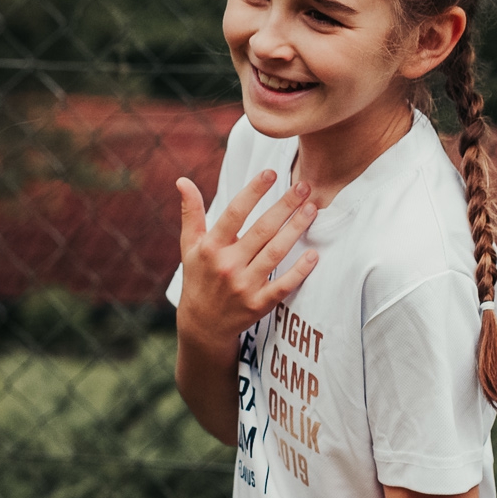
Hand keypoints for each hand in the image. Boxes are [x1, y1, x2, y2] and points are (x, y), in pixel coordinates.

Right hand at [176, 169, 316, 351]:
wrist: (202, 325)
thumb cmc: (198, 278)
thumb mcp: (190, 247)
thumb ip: (191, 213)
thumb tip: (182, 181)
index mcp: (211, 248)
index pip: (234, 214)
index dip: (253, 192)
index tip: (271, 173)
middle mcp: (226, 266)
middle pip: (261, 230)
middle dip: (285, 206)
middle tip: (304, 186)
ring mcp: (243, 286)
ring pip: (275, 253)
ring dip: (296, 230)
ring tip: (312, 209)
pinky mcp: (258, 305)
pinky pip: (283, 285)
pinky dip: (300, 271)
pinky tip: (314, 254)